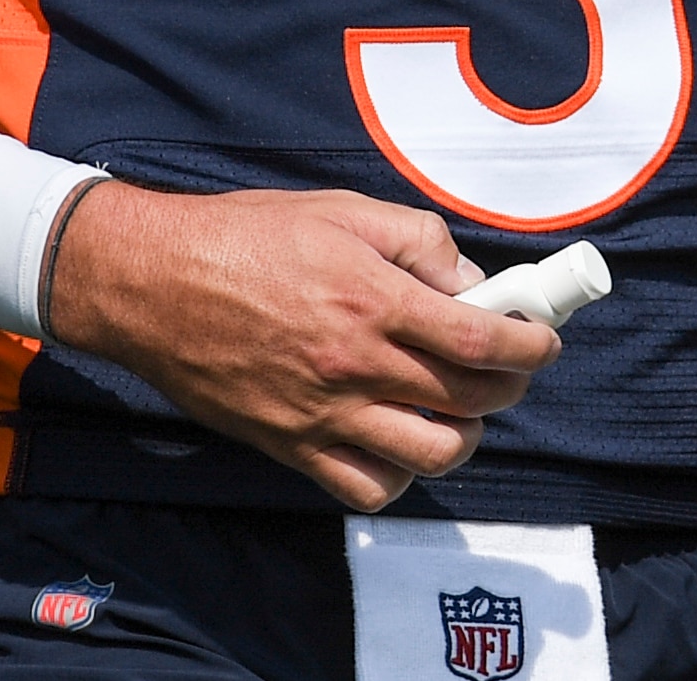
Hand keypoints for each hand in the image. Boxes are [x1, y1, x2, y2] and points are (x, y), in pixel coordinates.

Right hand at [41, 181, 563, 513]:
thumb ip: (418, 241)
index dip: (531, 345)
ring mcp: (323, 414)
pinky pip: (366, 487)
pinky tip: (404, 443)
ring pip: (429, 454)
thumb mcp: (343, 210)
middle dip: (509, 386)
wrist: (154, 284)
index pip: (483, 339)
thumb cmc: (246, 237)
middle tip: (512, 368)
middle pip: (468, 399)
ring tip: (462, 410)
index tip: (543, 340)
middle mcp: (356, 364)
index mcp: (375, 300)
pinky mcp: (290, 446)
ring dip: (464, 435)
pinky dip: (401, 475)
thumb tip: (469, 278)